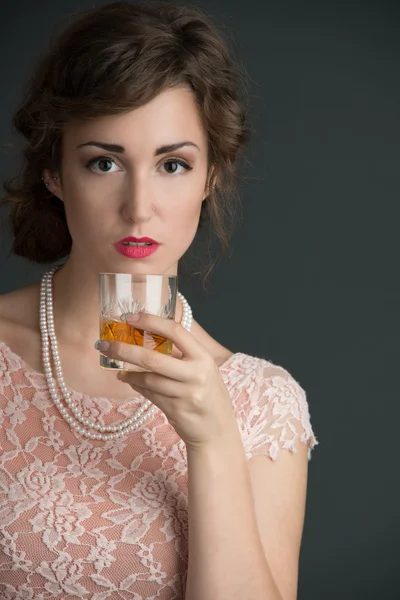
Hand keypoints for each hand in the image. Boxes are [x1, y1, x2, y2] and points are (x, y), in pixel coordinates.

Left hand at [95, 312, 237, 448]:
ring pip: (148, 379)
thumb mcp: (203, 368)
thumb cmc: (208, 393)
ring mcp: (186, 394)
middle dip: (125, 350)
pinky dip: (137, 386)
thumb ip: (182, 354)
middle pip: (153, 358)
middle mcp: (196, 373)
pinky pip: (149, 394)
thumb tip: (147, 335)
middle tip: (106, 345)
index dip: (151, 321)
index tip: (131, 317)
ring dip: (128, 373)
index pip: (175, 330)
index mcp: (203, 356)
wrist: (218, 430)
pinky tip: (130, 381)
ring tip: (117, 369)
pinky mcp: (175, 410)